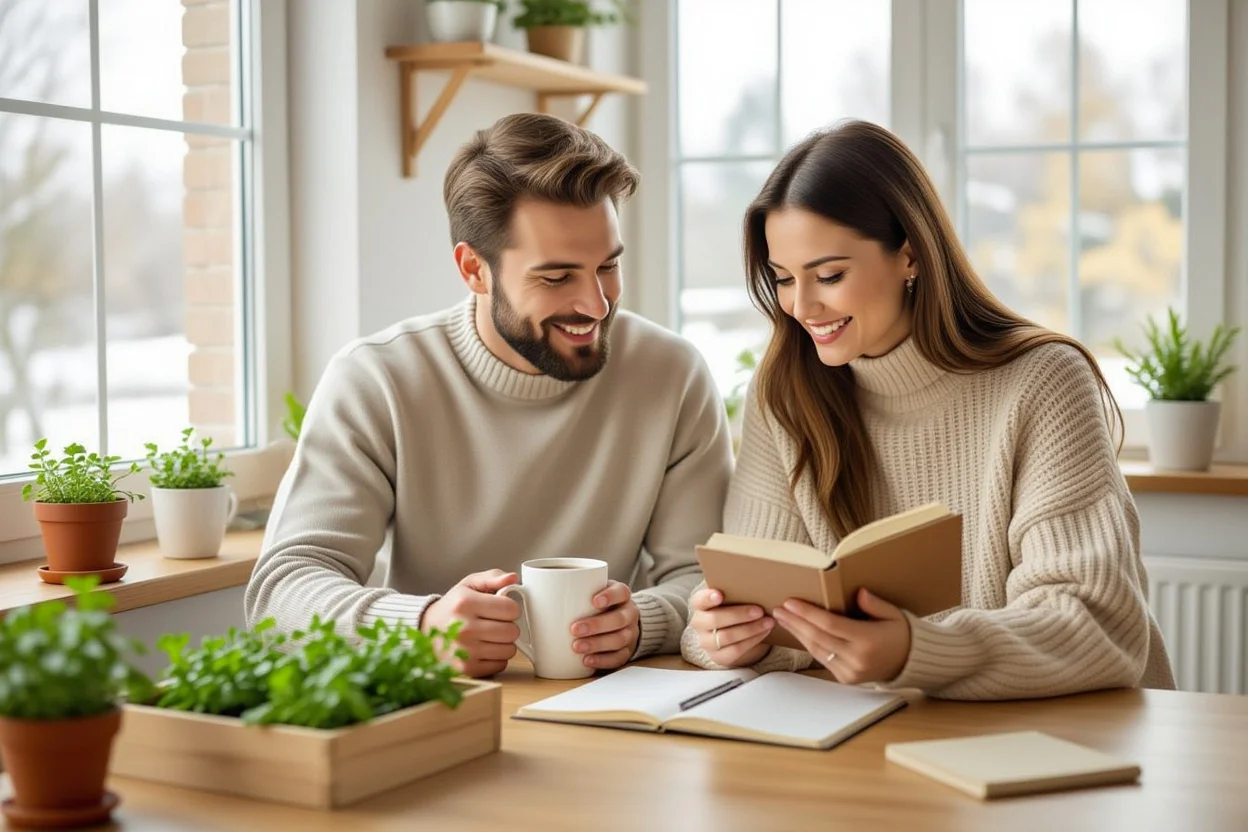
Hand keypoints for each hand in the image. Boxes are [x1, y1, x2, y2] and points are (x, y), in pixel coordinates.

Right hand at [422, 569, 521, 677]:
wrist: (426, 629)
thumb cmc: (453, 605)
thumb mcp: (469, 584)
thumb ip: (493, 577)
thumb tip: (513, 578)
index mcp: (465, 603)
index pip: (511, 609)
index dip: (510, 608)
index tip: (501, 608)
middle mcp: (464, 628)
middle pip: (512, 631)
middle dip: (508, 625)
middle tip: (495, 622)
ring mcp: (465, 651)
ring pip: (510, 650)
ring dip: (504, 643)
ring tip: (488, 635)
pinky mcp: (467, 669)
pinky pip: (501, 664)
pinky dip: (496, 657)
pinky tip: (484, 648)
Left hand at [569, 581, 640, 669]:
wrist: (620, 621)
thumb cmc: (598, 605)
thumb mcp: (591, 592)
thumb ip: (574, 590)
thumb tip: (536, 591)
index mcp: (621, 596)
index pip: (621, 592)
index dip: (610, 596)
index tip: (594, 601)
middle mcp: (629, 614)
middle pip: (619, 619)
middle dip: (596, 625)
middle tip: (574, 629)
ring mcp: (630, 633)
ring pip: (619, 639)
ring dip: (597, 644)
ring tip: (576, 647)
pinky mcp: (626, 651)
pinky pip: (618, 658)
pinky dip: (602, 660)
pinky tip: (586, 660)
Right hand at [688, 587, 773, 666]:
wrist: (735, 633)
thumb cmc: (735, 607)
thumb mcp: (732, 597)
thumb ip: (734, 588)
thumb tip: (750, 577)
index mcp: (700, 605)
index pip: (699, 600)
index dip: (708, 598)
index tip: (720, 595)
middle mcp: (699, 624)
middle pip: (714, 620)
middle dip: (739, 615)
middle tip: (759, 610)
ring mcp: (707, 642)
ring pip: (726, 637)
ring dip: (750, 629)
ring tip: (768, 622)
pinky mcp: (719, 656)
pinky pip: (735, 650)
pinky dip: (752, 640)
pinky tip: (764, 632)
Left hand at [771, 588, 910, 684]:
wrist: (910, 663)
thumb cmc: (900, 633)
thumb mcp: (893, 613)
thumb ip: (874, 604)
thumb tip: (858, 593)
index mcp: (868, 641)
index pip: (830, 625)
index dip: (808, 613)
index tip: (790, 603)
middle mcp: (857, 659)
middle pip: (818, 637)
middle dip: (795, 622)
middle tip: (778, 609)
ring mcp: (850, 672)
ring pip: (816, 649)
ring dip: (797, 633)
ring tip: (783, 618)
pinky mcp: (845, 678)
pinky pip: (822, 658)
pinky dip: (808, 644)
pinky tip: (798, 632)